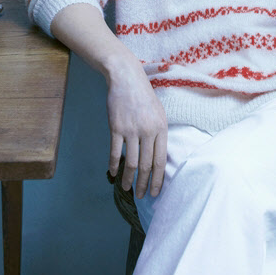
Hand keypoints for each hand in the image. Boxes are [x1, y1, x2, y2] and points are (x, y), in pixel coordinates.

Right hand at [49, 4, 168, 199]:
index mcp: (161, 128)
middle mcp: (148, 131)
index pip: (161, 160)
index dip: (158, 179)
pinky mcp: (116, 127)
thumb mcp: (158, 113)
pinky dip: (114, 165)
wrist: (126, 78)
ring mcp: (132, 129)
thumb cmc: (143, 96)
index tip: (155, 192)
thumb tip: (157, 157)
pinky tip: (113, 174)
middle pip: (147, 165)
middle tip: (141, 197)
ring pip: (131, 162)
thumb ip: (158, 133)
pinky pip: (115, 152)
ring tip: (127, 189)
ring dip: (129, 179)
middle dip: (144, 184)